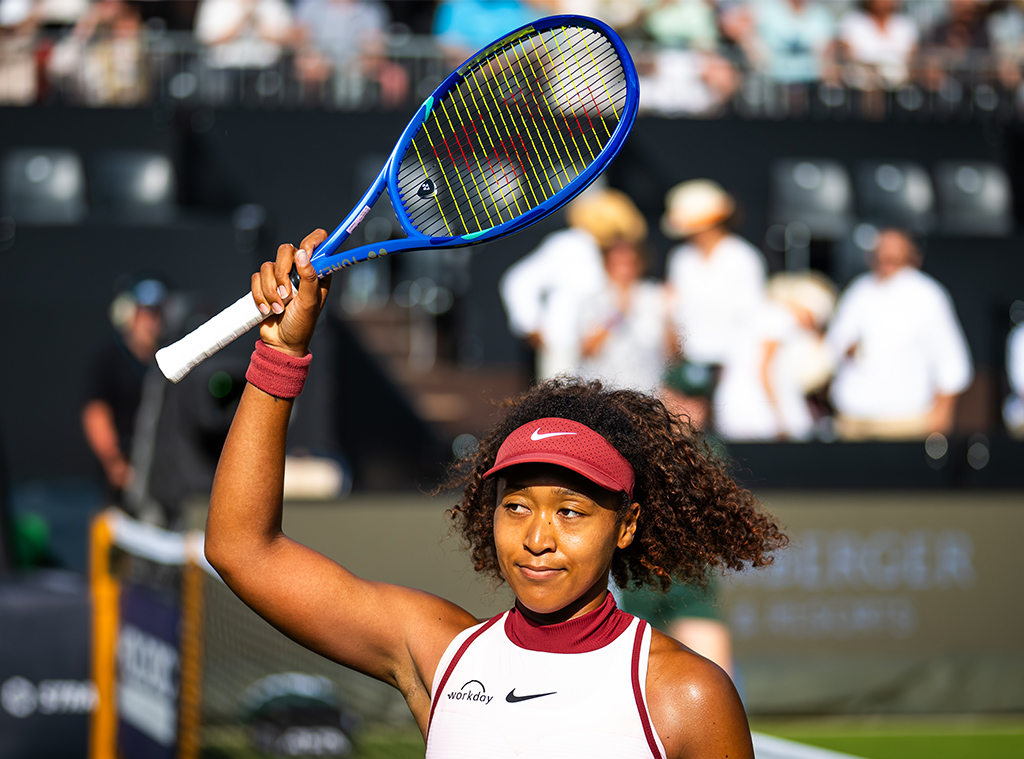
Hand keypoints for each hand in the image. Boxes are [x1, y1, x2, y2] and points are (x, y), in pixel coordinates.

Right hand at [251, 229, 331, 356]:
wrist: (281, 343)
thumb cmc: (301, 325)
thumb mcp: (310, 302)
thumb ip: (309, 278)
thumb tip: (303, 254)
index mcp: (317, 272)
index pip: (318, 242)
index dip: (311, 242)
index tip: (305, 254)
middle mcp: (299, 270)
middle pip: (286, 250)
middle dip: (282, 273)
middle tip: (287, 293)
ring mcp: (281, 277)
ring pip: (268, 266)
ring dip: (270, 290)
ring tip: (279, 307)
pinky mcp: (264, 285)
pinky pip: (256, 278)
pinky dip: (260, 295)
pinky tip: (268, 309)